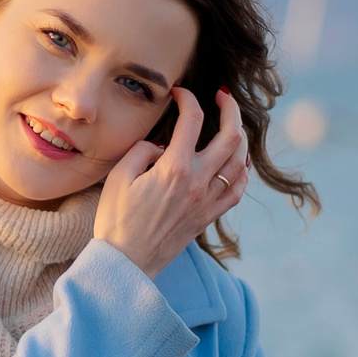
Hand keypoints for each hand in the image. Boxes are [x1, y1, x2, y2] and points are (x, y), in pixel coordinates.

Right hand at [93, 88, 248, 275]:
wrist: (126, 262)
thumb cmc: (116, 220)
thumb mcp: (119, 178)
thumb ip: (141, 151)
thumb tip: (160, 146)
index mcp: (175, 169)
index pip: (192, 120)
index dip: (188, 99)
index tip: (179, 93)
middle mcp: (198, 182)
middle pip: (231, 136)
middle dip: (230, 108)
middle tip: (222, 96)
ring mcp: (207, 201)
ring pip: (240, 161)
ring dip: (240, 136)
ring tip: (230, 124)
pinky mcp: (208, 217)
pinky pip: (236, 190)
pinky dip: (241, 171)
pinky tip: (237, 162)